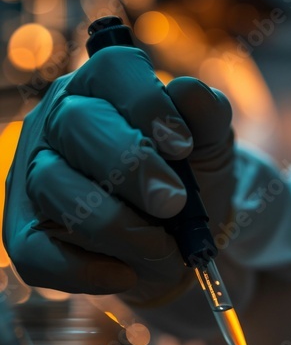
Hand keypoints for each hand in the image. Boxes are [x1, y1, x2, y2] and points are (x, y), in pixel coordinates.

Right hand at [3, 43, 233, 302]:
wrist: (179, 242)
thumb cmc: (188, 179)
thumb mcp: (211, 145)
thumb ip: (209, 115)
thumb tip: (187, 92)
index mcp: (103, 88)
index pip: (111, 69)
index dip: (146, 103)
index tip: (182, 146)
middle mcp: (58, 123)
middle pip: (76, 124)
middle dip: (131, 167)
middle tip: (174, 202)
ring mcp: (36, 178)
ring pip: (54, 186)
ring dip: (115, 223)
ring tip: (161, 245)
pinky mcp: (26, 234)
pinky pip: (37, 254)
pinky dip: (84, 270)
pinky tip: (125, 275)